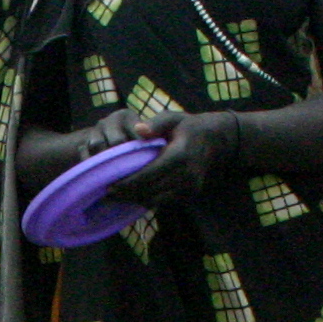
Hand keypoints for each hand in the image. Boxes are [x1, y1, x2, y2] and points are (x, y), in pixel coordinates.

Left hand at [108, 110, 234, 209]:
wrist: (216, 140)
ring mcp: (190, 187)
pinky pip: (164, 202)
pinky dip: (147, 200)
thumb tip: (137, 129)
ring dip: (135, 200)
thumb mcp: (173, 118)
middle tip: (106, 194)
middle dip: (127, 194)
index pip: (149, 175)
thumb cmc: (189, 127)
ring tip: (116, 198)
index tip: (109, 186)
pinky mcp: (190, 195)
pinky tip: (133, 196)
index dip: (127, 183)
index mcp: (180, 155)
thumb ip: (155, 124)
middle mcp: (187, 175)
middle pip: (150, 191)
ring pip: (156, 200)